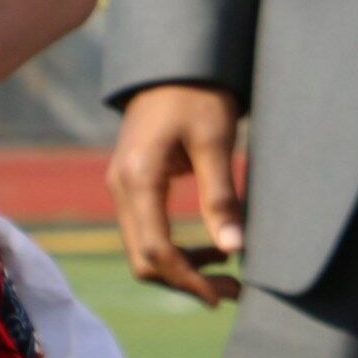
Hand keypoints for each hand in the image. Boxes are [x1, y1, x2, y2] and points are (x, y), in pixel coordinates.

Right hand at [112, 80, 247, 305]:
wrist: (176, 61)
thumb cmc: (199, 94)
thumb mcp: (215, 142)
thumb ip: (221, 197)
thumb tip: (235, 249)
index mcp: (138, 179)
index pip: (157, 250)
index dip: (189, 280)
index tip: (223, 297)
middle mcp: (122, 188)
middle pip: (143, 258)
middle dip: (186, 281)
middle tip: (233, 291)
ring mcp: (123, 186)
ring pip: (143, 249)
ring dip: (182, 268)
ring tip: (228, 274)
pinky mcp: (134, 183)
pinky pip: (147, 231)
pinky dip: (176, 248)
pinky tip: (213, 248)